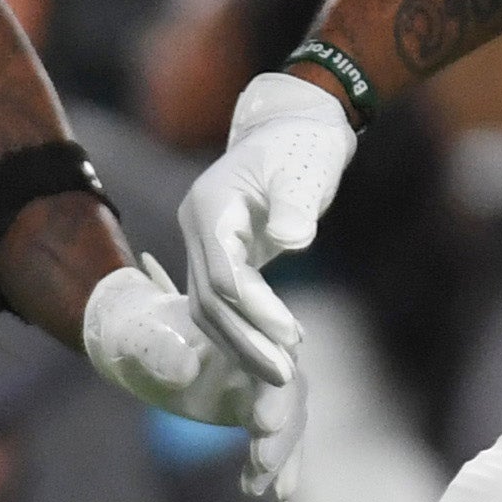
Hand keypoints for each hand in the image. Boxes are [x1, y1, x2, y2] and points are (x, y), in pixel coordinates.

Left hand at [83, 260, 304, 496]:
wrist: (137, 346)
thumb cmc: (135, 334)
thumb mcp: (137, 340)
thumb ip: (158, 350)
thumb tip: (187, 371)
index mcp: (238, 321)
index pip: (268, 346)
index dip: (273, 380)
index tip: (268, 413)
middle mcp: (260, 346)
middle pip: (287, 384)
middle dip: (281, 424)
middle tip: (263, 461)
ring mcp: (261, 377)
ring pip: (288, 414)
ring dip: (280, 452)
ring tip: (255, 486)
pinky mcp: (255, 404)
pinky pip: (277, 434)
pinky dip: (280, 464)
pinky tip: (276, 494)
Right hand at [175, 72, 355, 388]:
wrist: (293, 126)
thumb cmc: (302, 143)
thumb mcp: (304, 169)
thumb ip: (296, 205)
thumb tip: (294, 240)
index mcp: (210, 206)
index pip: (223, 274)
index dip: (256, 309)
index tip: (293, 336)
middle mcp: (197, 228)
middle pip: (209, 300)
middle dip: (246, 341)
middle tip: (284, 375)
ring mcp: (204, 243)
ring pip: (209, 308)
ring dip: (243, 344)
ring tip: (282, 374)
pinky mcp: (220, 255)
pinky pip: (222, 302)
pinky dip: (245, 330)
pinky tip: (275, 351)